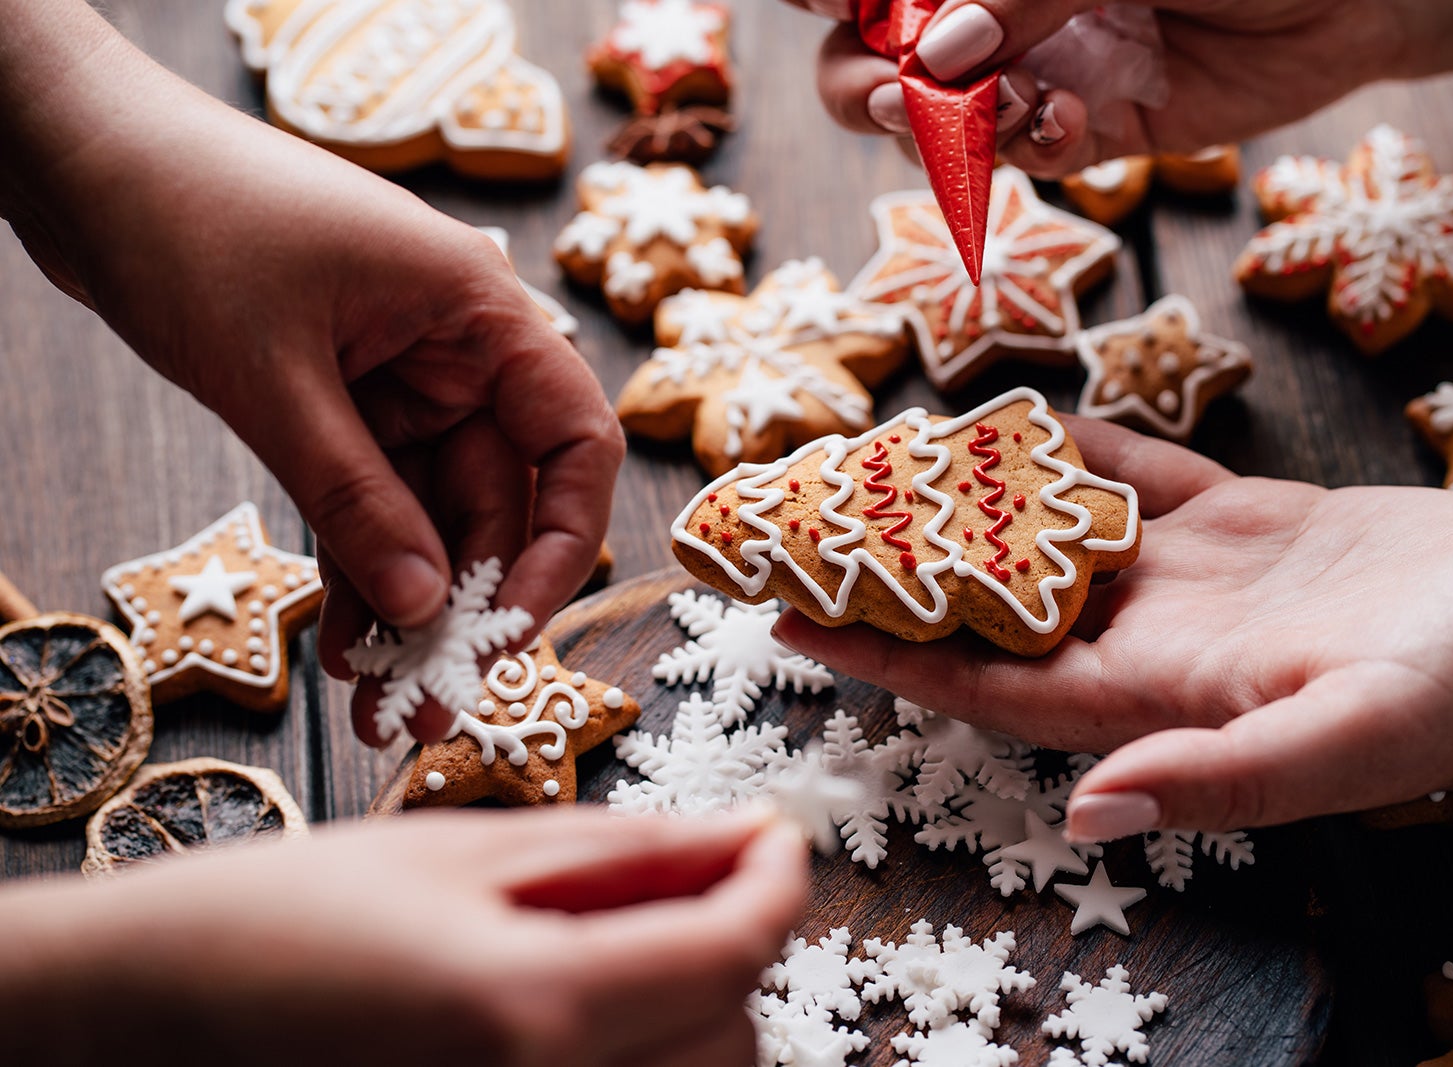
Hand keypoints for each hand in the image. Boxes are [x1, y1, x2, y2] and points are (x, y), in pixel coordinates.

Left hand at [0, 2, 624, 744]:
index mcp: (476, 314)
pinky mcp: (340, 404)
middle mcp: (454, 353)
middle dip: (465, 604)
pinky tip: (349, 646)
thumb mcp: (273, 375)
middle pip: (495, 498)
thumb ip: (354, 494)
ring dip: (409, 606)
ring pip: (428, 515)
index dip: (563, 541)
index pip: (572, 440)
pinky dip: (360, 569)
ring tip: (381, 704)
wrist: (83, 159)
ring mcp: (398, 381)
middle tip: (428, 704)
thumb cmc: (187, 224)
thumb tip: (425, 604)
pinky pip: (369, 503)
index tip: (511, 628)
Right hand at [3, 807, 808, 1065]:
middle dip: (736, 948)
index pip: (731, 950)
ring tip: (633, 943)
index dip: (779, 882)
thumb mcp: (459, 852)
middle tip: (696, 880)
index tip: (780, 838)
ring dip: (699, 1012)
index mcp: (528, 1008)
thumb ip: (622, 851)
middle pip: (734, 1036)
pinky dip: (646, 1056)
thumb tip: (745, 836)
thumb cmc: (285, 918)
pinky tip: (598, 1005)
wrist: (150, 1020)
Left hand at [773, 417, 1452, 838]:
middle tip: (807, 522)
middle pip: (1002, 604)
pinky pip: (1148, 479)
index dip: (890, 651)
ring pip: (1061, 535)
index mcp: (1165, 695)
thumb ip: (1225, 779)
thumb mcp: (1353, 739)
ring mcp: (1205, 579)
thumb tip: (1097, 819)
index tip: (793, 618)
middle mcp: (1163, 640)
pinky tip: (1023, 421)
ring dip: (977, 504)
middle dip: (904, 570)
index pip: (993, 678)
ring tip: (886, 463)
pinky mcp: (1255, 524)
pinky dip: (1086, 451)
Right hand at [785, 0, 1452, 178]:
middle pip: (863, 48)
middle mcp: (990, 1)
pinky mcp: (1081, 129)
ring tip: (1001, 109)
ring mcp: (1029, 63)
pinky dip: (1024, 151)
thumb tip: (935, 56)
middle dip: (863, 76)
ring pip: (924, 118)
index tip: (827, 0)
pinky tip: (1068, 123)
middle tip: (901, 92)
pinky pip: (1014, 158)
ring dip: (938, 125)